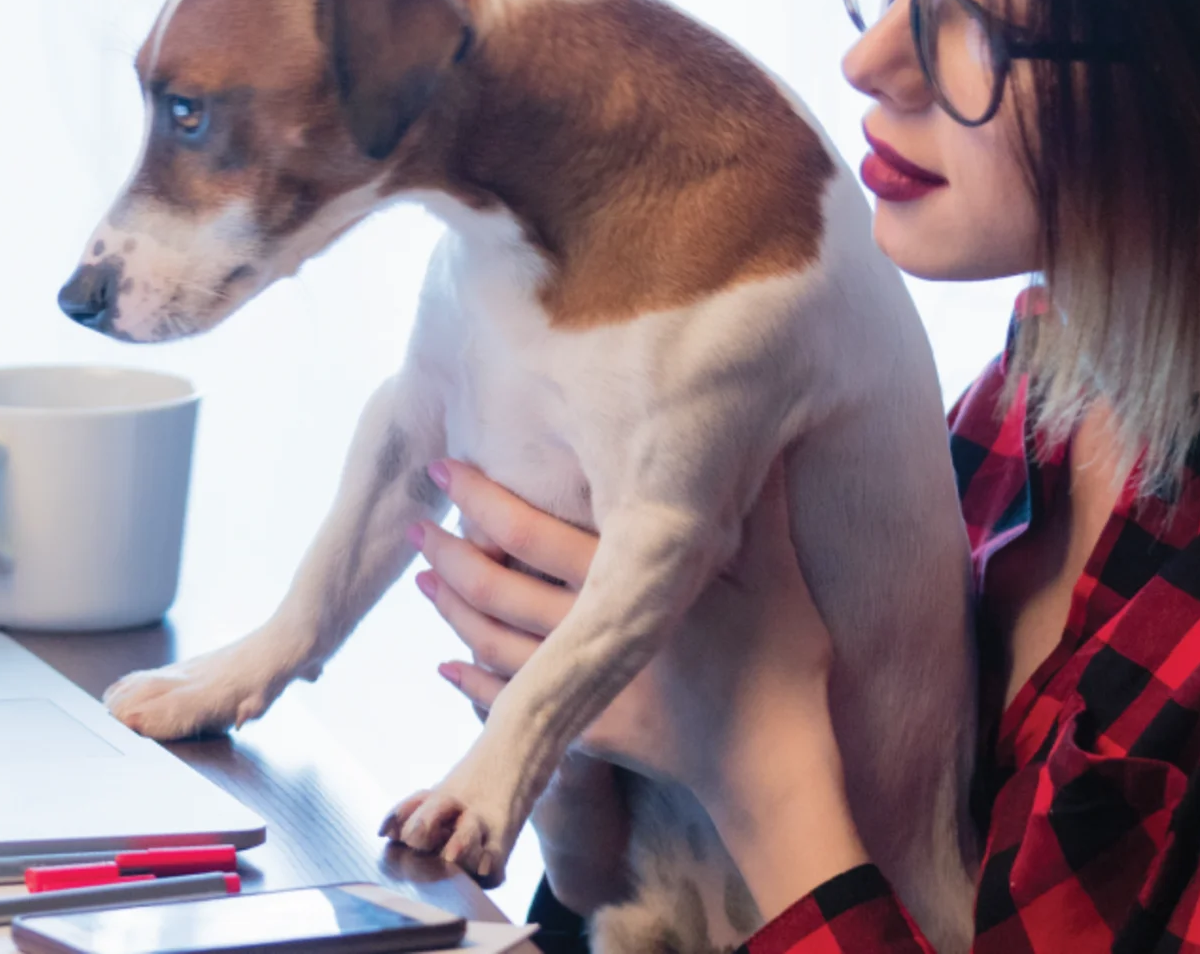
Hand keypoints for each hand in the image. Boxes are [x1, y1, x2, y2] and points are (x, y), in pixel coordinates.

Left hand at [413, 458, 869, 913]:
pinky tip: (447, 666)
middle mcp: (586, 631)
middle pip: (495, 587)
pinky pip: (509, 703)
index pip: (530, 532)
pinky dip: (470, 683)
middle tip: (417, 525)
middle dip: (449, 554)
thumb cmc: (781, 663)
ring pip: (492, 642)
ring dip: (451, 611)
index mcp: (622, 583)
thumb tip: (751, 434)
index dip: (482, 499)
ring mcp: (579, 686)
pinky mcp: (582, 729)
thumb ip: (760, 507)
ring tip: (423, 581)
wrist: (770, 765)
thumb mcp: (775, 573)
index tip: (444, 468)